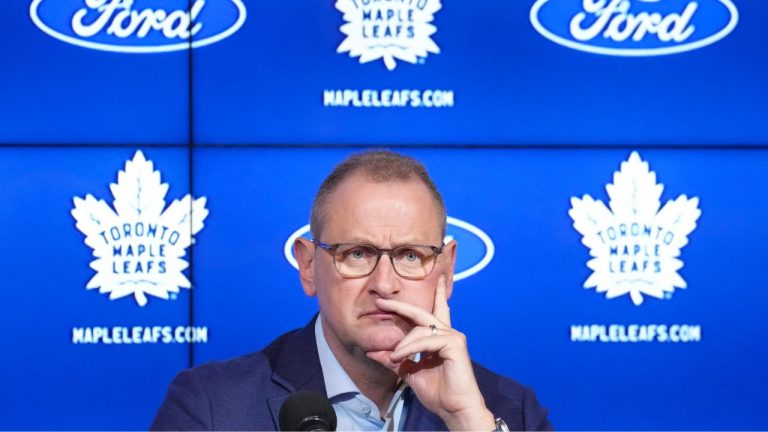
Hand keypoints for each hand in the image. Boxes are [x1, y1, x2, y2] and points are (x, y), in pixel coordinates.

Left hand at [366, 275, 495, 430]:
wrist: (454, 409)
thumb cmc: (438, 393)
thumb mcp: (410, 373)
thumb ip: (395, 361)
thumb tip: (372, 352)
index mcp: (440, 339)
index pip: (436, 312)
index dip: (433, 295)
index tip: (430, 281)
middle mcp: (448, 333)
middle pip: (423, 312)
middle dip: (400, 306)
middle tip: (381, 302)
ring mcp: (453, 337)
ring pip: (420, 329)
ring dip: (403, 343)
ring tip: (393, 357)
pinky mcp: (455, 344)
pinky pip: (426, 340)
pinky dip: (410, 348)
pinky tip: (400, 357)